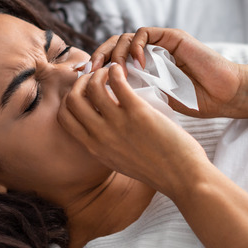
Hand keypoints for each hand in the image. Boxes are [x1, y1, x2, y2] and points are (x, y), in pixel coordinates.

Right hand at [57, 63, 210, 196]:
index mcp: (94, 148)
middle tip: (98, 76)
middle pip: (72, 99)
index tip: (86, 91)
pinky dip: (116, 71)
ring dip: (100, 73)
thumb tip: (102, 125)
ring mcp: (118, 124)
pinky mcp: (138, 113)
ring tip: (113, 71)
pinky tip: (123, 70)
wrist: (182, 177)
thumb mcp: (120, 161)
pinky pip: (117, 83)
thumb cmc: (157, 169)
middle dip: (82, 81)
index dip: (71, 98)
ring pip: (92, 87)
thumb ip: (106, 145)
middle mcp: (101, 136)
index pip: (64, 117)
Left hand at [89, 28, 247, 117]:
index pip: (109, 64)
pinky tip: (135, 64)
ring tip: (111, 71)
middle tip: (88, 75)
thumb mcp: (153, 107)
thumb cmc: (194, 103)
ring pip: (123, 38)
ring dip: (114, 52)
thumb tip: (100, 108)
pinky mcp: (171, 37)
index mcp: (141, 70)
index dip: (94, 74)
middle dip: (97, 59)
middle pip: (111, 47)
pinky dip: (135, 46)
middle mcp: (147, 54)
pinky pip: (144, 33)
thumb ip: (131, 101)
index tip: (83, 88)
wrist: (223, 96)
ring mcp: (158, 44)